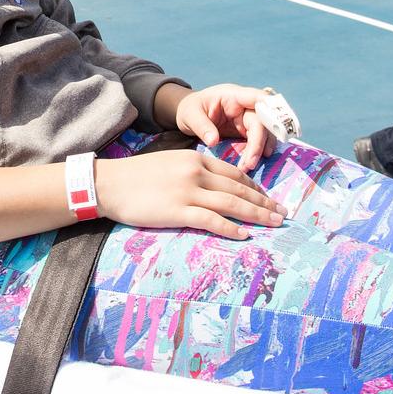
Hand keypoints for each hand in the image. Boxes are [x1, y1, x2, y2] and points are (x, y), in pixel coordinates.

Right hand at [93, 149, 284, 239]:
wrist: (109, 183)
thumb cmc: (136, 176)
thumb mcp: (169, 164)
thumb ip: (192, 170)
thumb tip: (211, 184)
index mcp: (195, 158)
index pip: (233, 173)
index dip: (255, 186)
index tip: (268, 197)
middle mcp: (197, 172)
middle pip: (239, 188)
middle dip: (264, 201)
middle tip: (282, 212)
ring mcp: (188, 191)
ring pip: (232, 204)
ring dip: (257, 214)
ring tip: (274, 223)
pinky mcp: (179, 211)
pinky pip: (212, 221)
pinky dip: (231, 228)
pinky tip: (245, 235)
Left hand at [173, 83, 274, 171]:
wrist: (190, 116)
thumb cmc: (191, 109)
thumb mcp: (190, 115)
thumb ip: (201, 126)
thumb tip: (213, 141)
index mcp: (233, 95)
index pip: (257, 98)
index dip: (270, 109)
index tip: (275, 126)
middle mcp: (245, 106)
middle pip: (262, 121)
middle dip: (259, 142)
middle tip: (250, 163)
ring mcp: (248, 118)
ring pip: (265, 133)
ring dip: (260, 150)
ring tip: (248, 167)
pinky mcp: (247, 131)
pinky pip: (259, 141)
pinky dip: (257, 153)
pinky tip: (250, 164)